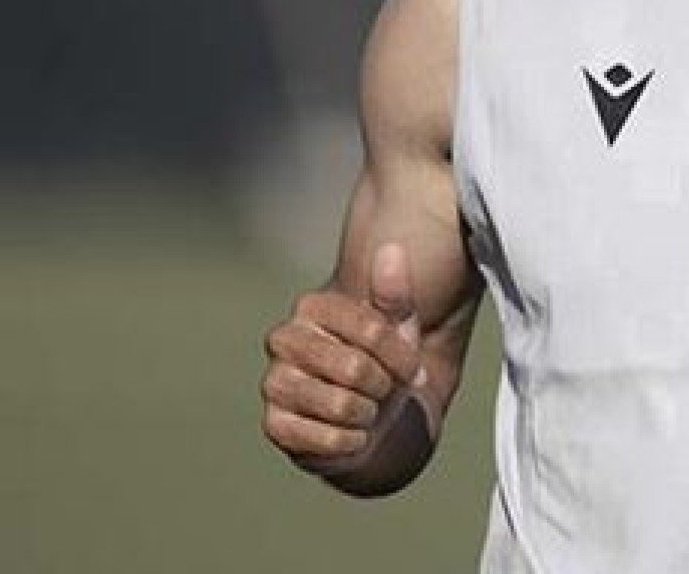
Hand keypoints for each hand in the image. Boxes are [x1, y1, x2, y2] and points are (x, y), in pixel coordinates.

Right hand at [260, 242, 435, 477]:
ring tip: (367, 408)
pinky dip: (351, 440)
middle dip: (384, 387)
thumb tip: (392, 248)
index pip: (372, 330)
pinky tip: (352, 431)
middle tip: (385, 389)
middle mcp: (284, 340)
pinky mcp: (273, 424)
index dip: (402, 357)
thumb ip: (394, 291)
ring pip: (341, 405)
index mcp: (313, 306)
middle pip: (355, 369)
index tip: (414, 369)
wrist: (368, 412)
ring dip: (368, 414)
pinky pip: (326, 439)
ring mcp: (274, 382)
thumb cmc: (381, 361)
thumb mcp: (398, 325)